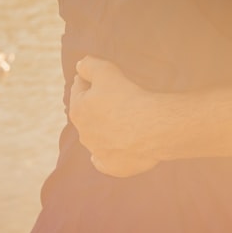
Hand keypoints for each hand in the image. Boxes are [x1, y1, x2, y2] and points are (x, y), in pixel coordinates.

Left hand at [70, 57, 159, 176]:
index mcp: (78, 110)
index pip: (79, 89)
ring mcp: (97, 152)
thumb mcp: (106, 71)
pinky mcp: (112, 167)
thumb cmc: (129, 98)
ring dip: (105, 129)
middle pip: (88, 115)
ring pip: (97, 138)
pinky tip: (119, 147)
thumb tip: (79, 66)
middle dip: (97, 107)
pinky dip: (110, 153)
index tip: (104, 77)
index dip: (91, 80)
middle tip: (117, 98)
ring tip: (124, 121)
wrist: (152, 128)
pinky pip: (106, 160)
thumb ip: (89, 65)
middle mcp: (84, 133)